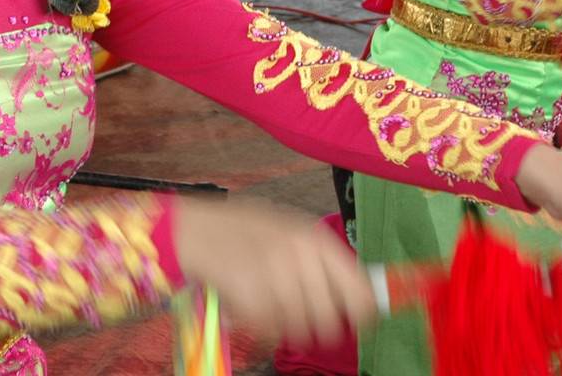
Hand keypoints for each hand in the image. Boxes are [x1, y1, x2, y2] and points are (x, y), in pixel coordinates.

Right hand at [173, 197, 376, 348]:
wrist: (197, 231)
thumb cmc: (245, 230)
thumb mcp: (291, 231)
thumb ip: (322, 259)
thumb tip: (360, 293)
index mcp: (316, 240)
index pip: (357, 288)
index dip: (364, 311)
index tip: (363, 321)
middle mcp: (301, 258)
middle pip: (329, 318)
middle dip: (319, 325)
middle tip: (305, 318)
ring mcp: (275, 278)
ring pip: (300, 328)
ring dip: (289, 327)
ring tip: (272, 307)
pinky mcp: (251, 299)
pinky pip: (271, 331)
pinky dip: (264, 328)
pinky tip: (253, 308)